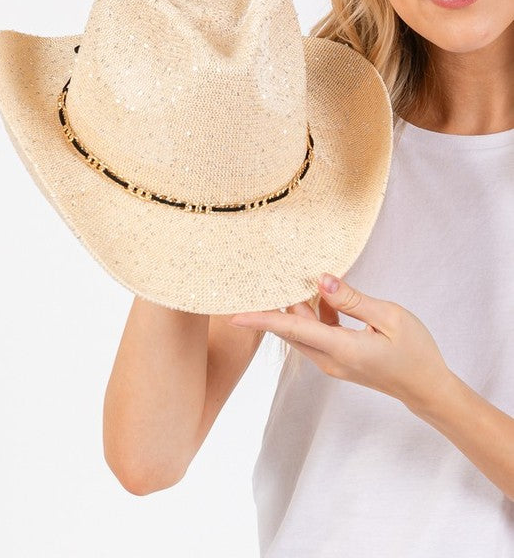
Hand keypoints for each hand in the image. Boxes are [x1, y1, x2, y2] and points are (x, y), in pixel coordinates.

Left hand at [229, 274, 451, 413]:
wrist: (426, 388)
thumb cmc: (415, 351)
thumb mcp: (389, 316)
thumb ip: (353, 299)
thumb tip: (322, 280)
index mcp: (341, 349)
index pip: (293, 329)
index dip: (262, 320)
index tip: (234, 314)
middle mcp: (329, 360)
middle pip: (291, 329)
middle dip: (276, 303)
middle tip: (267, 274)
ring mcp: (332, 364)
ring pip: (301, 332)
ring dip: (300, 307)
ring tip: (303, 279)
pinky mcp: (337, 362)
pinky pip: (315, 336)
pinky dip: (316, 315)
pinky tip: (332, 300)